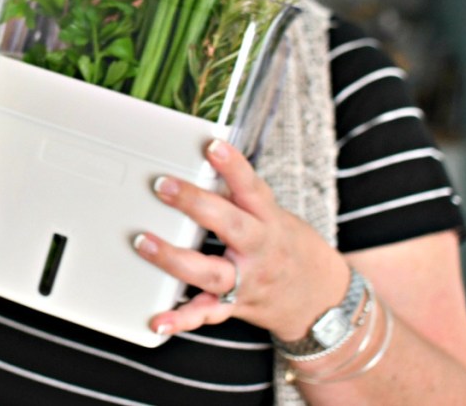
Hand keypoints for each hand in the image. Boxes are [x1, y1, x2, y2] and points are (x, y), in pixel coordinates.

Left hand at [133, 139, 348, 340]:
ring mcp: (247, 281)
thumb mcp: (272, 215)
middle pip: (231, 225)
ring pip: (213, 273)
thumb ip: (239, 197)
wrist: (321, 299)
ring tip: (144, 243)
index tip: (213, 145)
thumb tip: (201, 164)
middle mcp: (260, 250)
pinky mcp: (235, 306)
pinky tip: (158, 320)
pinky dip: (181, 319)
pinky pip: (207, 314)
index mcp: (269, 220)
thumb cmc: (286, 247)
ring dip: (175, 259)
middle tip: (162, 186)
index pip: (252, 187)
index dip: (234, 166)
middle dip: (195, 204)